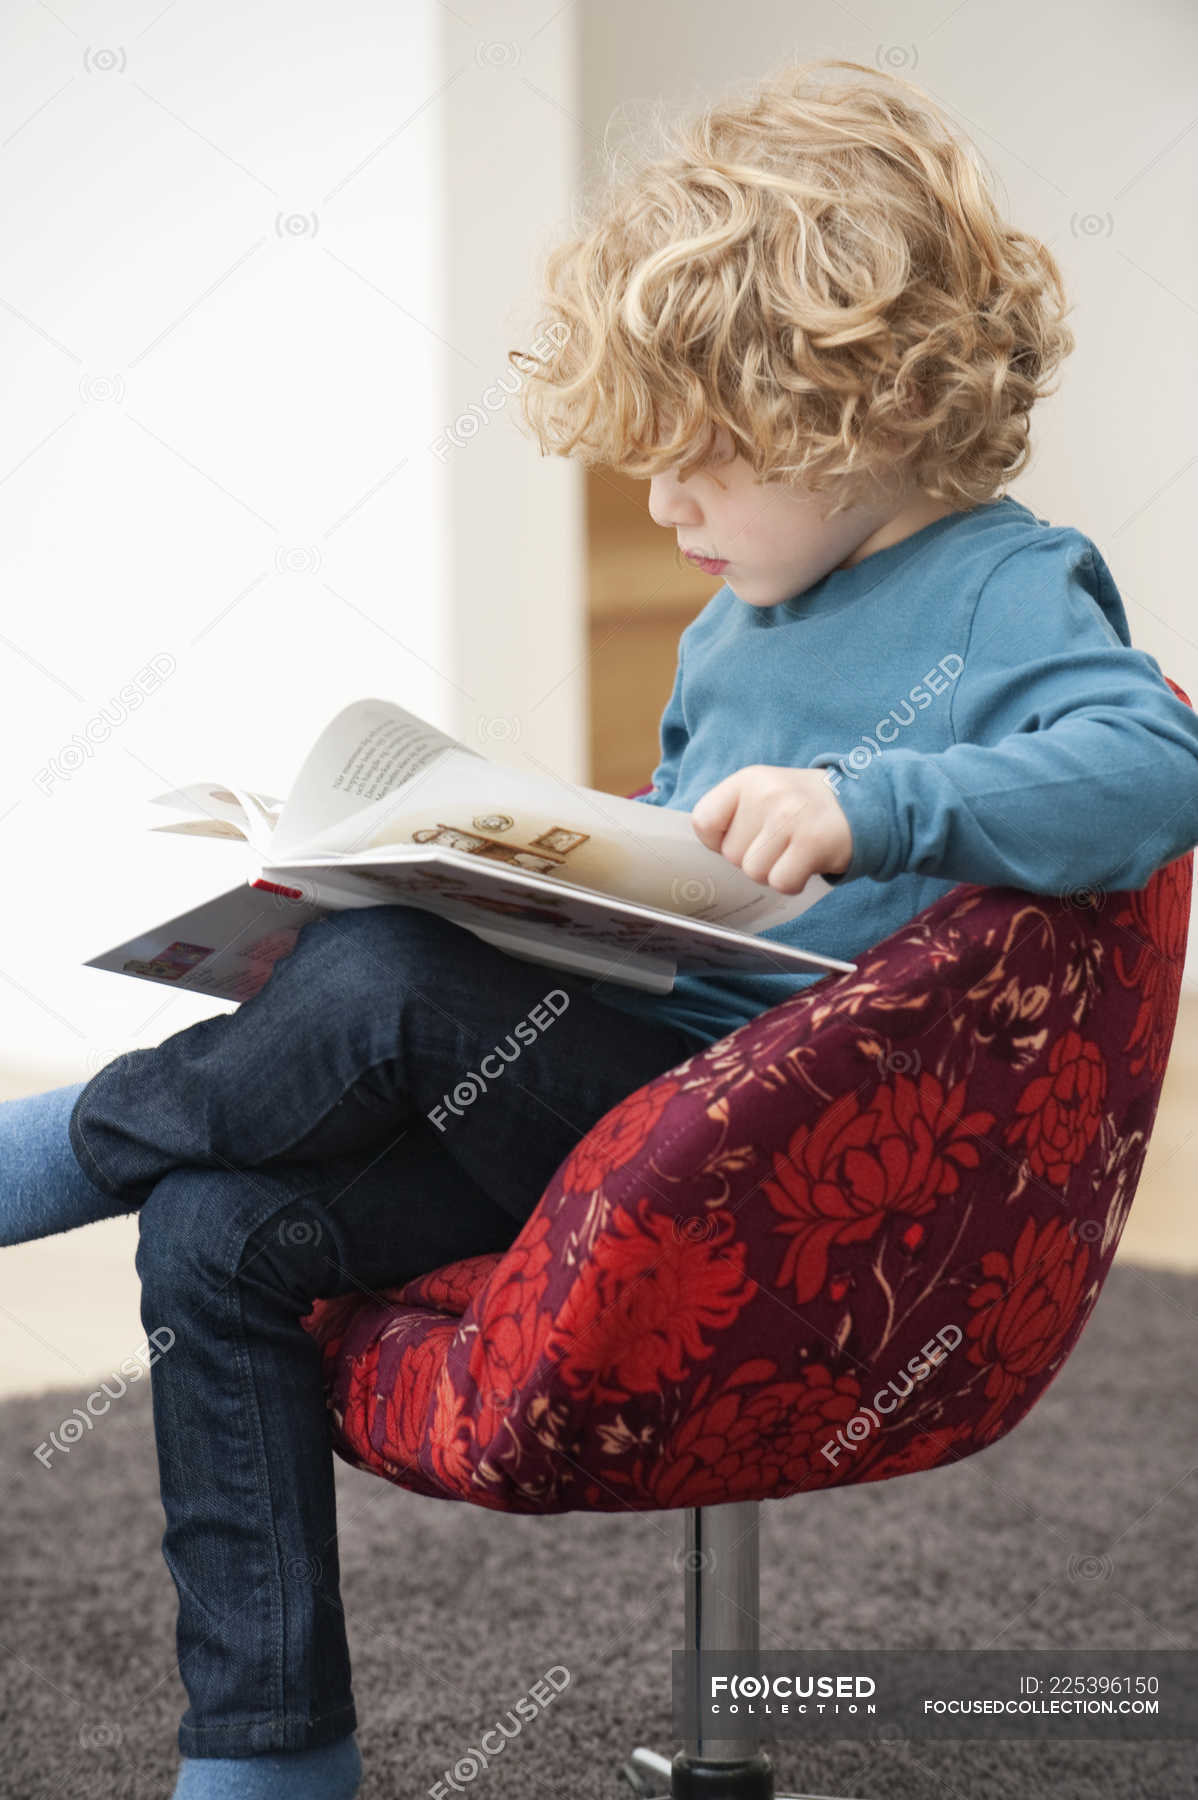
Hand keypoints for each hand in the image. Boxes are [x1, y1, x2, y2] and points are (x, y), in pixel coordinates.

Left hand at [690, 765, 852, 892]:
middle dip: (753, 857)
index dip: (717, 841)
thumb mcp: (763, 793)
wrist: (862, 802)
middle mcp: (767, 793)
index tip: (742, 837)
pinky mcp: (813, 842)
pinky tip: (806, 863)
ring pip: (754, 872)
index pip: (703, 822)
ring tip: (793, 851)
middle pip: (731, 855)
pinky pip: (781, 882)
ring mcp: (790, 816)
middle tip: (780, 841)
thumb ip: (731, 815)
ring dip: (773, 871)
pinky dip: (793, 882)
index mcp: (747, 780)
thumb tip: (705, 855)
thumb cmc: (800, 807)